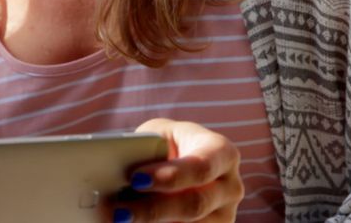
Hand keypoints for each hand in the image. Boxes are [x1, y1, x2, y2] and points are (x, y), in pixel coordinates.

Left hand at [111, 119, 242, 221]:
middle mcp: (230, 187)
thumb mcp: (157, 135)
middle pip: (194, 205)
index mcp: (222, 153)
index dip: (170, 176)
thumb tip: (121, 167)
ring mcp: (225, 216)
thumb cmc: (165, 144)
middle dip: (154, 210)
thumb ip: (145, 149)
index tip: (136, 179)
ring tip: (122, 219)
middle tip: (121, 211)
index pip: (201, 167)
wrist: (176, 160)